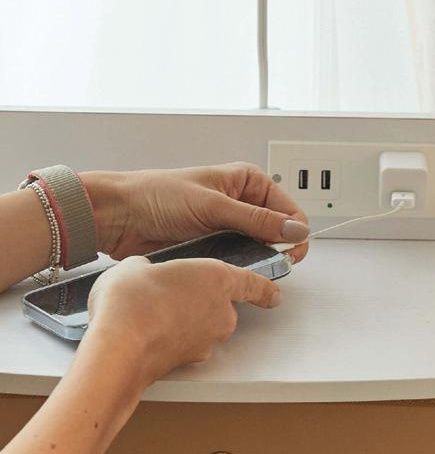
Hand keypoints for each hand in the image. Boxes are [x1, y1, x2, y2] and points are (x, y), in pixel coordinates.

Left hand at [80, 163, 308, 263]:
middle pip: (278, 230)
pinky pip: (240, 259)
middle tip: (273, 261)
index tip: (290, 250)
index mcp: (247, 182)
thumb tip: (295, 229)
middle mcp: (242, 204)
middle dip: (279, 247)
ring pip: (261, 247)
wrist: (120, 217)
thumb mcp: (212, 205)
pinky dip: (242, 266)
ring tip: (250, 265)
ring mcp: (229, 227)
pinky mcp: (215, 246)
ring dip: (259, 258)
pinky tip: (236, 270)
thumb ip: (256, 220)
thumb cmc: (156, 196)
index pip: (288, 209)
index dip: (294, 230)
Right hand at [84, 255, 279, 386]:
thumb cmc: (132, 301)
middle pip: (222, 305)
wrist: (117, 347)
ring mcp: (207, 340)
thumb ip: (150, 267)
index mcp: (218, 278)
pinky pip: (185, 344)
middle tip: (169, 292)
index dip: (264, 289)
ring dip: (184, 320)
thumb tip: (143, 272)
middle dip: (200, 300)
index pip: (253, 284)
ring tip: (151, 313)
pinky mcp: (190, 361)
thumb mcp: (136, 266)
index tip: (274, 295)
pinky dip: (171, 338)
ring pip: (203, 326)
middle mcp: (221, 312)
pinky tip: (145, 332)